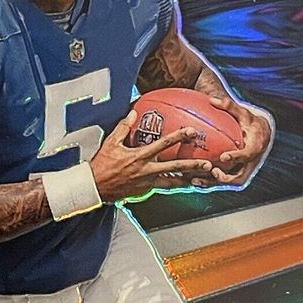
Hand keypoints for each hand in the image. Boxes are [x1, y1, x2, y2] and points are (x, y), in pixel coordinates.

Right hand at [90, 110, 212, 201]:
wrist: (94, 187)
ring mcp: (147, 182)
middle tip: (208, 164)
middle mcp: (146, 170)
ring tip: (203, 181)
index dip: (178, 137)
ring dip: (188, 181)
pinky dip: (175, 186)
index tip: (191, 131)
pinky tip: (184, 185)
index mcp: (139, 156)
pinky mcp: (145, 190)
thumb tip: (134, 112)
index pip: (163, 144)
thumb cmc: (101, 165)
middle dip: (192, 166)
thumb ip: (124, 127)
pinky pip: (163, 187)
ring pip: (172, 182)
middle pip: (174, 168)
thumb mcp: (111, 143)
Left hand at [201, 96, 272, 187]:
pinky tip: (190, 179)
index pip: (247, 155)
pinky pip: (221, 181)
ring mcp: (243, 171)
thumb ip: (229, 106)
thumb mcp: (243, 112)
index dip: (236, 157)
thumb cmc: (250, 122)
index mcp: (255, 148)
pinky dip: (208, 182)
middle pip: (238, 177)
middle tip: (210, 172)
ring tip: (194, 180)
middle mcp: (250, 163)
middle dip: (224, 178)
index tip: (223, 156)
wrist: (261, 134)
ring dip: (212, 184)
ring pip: (227, 183)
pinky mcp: (235, 174)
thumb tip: (212, 99)